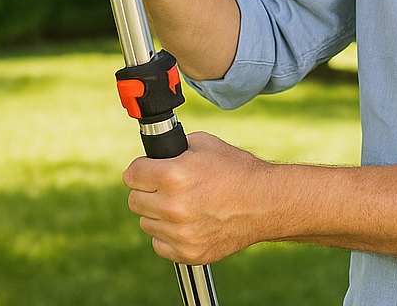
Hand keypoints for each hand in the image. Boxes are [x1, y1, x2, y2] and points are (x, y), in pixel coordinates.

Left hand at [124, 132, 274, 264]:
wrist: (264, 202)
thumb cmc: (237, 170)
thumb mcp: (205, 144)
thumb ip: (174, 149)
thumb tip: (156, 156)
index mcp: (174, 175)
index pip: (131, 175)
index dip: (140, 169)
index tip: (146, 171)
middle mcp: (173, 206)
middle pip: (134, 200)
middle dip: (147, 190)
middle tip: (165, 187)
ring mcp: (180, 233)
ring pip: (146, 223)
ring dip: (158, 213)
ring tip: (181, 204)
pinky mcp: (188, 252)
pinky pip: (159, 244)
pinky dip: (168, 235)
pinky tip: (187, 222)